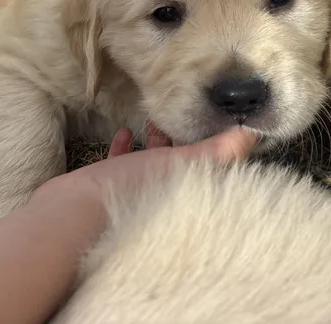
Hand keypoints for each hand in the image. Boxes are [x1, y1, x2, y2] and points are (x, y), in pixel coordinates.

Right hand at [33, 122, 260, 206]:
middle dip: (180, 139)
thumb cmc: (130, 187)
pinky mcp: (106, 186)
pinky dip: (123, 148)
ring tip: (153, 122)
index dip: (211, 143)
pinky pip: (119, 164)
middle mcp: (159, 191)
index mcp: (180, 188)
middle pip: (177, 163)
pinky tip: (122, 134)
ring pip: (149, 162)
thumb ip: (217, 150)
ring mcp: (132, 189)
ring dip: (153, 142)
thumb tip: (255, 135)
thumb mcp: (180, 163)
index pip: (205, 165)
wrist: (75, 213)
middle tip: (183, 116)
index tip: (214, 122)